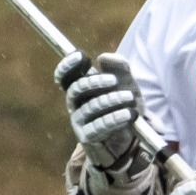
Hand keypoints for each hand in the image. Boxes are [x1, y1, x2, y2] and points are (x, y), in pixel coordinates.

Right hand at [56, 50, 144, 168]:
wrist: (131, 137)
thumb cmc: (123, 106)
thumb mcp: (126, 84)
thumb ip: (119, 67)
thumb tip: (103, 57)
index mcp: (80, 88)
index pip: (65, 76)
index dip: (68, 65)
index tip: (82, 56)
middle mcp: (75, 104)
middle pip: (75, 89)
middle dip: (94, 82)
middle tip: (114, 80)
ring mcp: (79, 121)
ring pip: (90, 107)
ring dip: (111, 101)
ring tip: (130, 99)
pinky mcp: (87, 137)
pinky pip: (98, 126)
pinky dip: (115, 118)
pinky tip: (130, 114)